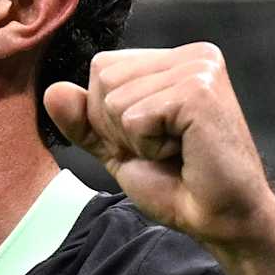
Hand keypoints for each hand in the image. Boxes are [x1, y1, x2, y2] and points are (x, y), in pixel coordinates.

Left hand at [43, 42, 274, 266]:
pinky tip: (185, 152)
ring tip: (177, 151)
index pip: (102, 68)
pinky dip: (149, 146)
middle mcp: (193, 55)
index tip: (152, 140)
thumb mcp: (118, 148)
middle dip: (118, 127)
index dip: (108, 116)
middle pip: (103, 77)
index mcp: (176, 59)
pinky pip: (134, 117)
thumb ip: (84, 120)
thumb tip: (52, 91)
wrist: (221, 219)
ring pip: (114, 99)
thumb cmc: (177, 184)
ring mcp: (199, 69)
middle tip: (165, 149)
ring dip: (136, 139)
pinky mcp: (199, 91)